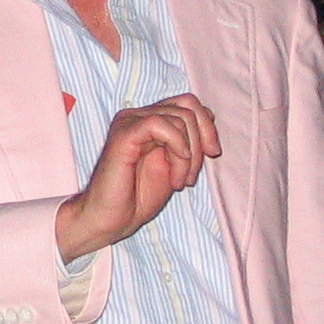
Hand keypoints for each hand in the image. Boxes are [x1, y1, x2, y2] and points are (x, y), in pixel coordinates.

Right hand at [55, 93, 220, 261]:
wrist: (112, 219)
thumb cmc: (139, 197)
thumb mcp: (176, 164)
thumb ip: (189, 140)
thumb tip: (209, 118)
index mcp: (150, 120)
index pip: (189, 103)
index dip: (207, 127)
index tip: (211, 154)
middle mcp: (138, 115)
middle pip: (188, 105)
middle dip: (203, 140)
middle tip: (192, 175)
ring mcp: (129, 122)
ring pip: (179, 117)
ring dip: (189, 155)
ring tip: (179, 182)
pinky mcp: (124, 134)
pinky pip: (160, 125)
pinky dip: (177, 147)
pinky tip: (174, 174)